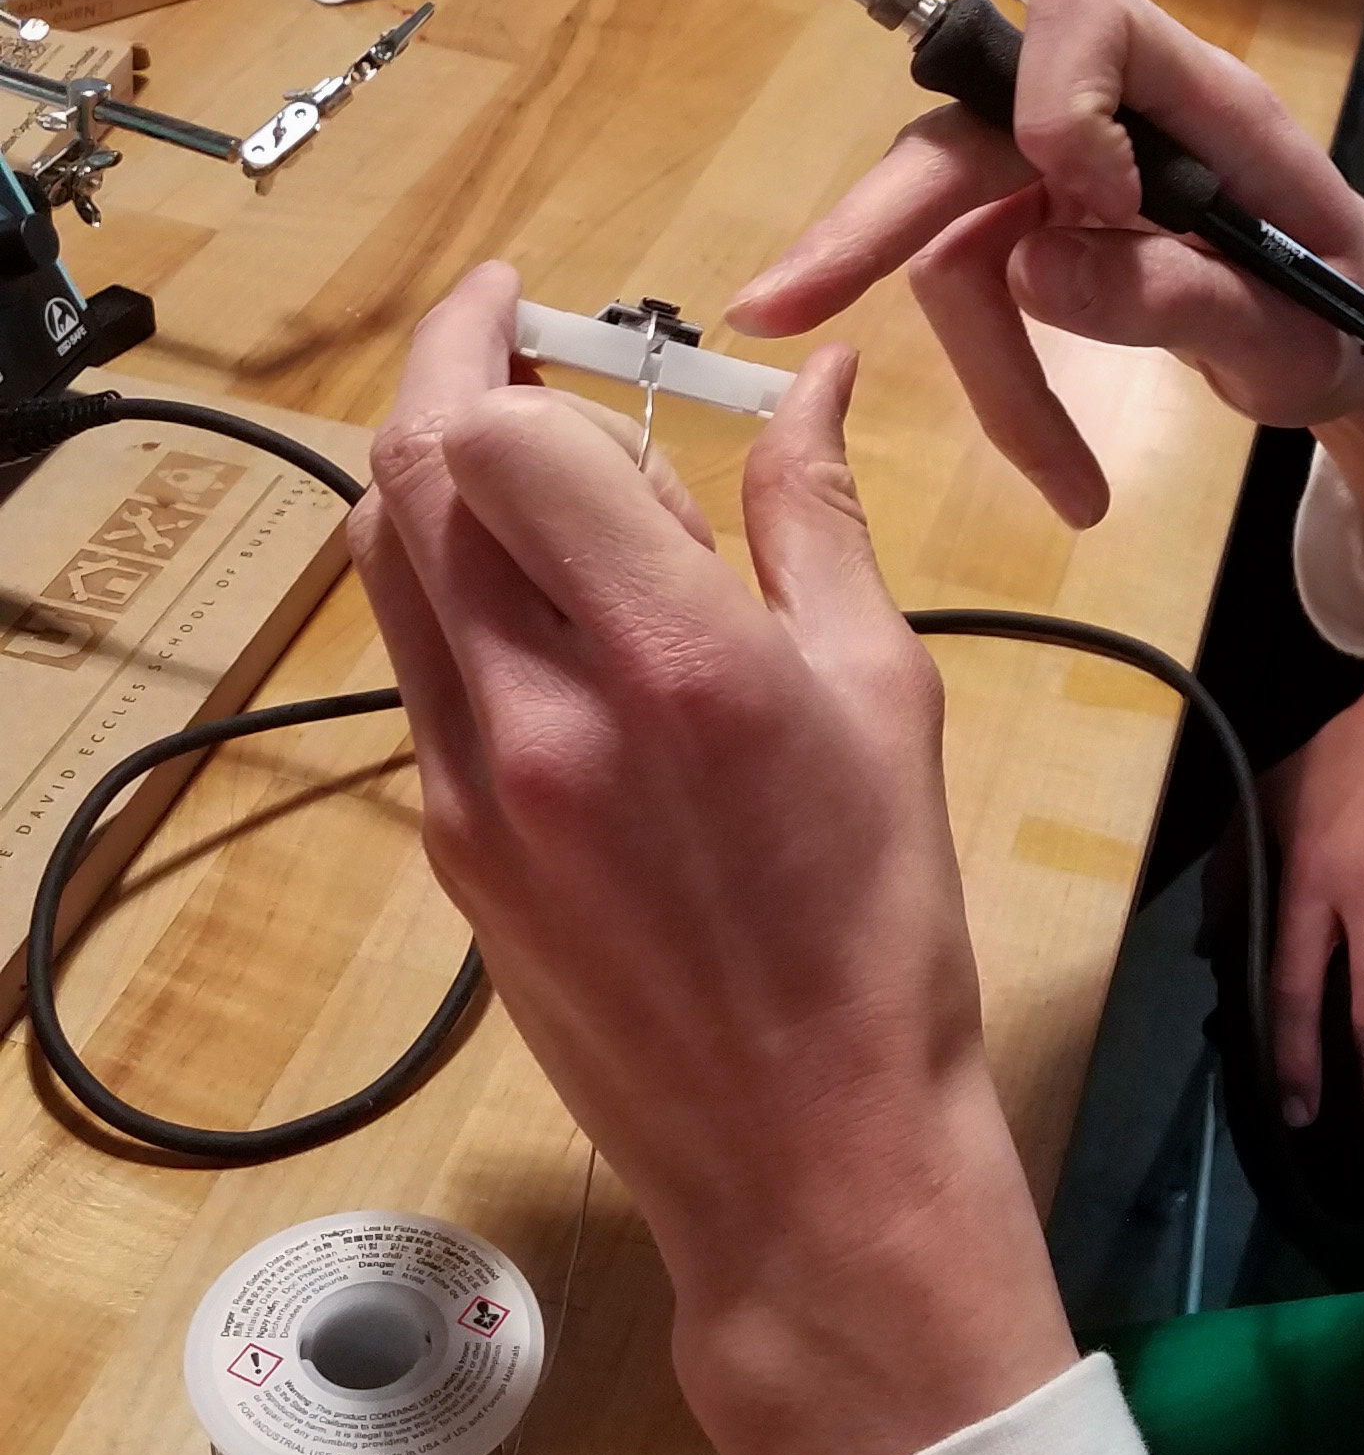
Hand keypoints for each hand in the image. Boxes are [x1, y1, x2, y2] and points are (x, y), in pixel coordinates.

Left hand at [351, 263, 1074, 1454]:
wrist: (806, 1148)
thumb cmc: (879, 926)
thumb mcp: (885, 694)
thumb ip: (817, 518)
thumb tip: (811, 382)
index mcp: (673, 661)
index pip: (506, 439)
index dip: (507, 347)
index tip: (544, 306)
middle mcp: (542, 715)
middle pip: (414, 481)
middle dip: (446, 375)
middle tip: (506, 328)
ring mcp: (472, 788)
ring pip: (387, 568)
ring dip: (430, 474)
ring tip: (511, 441)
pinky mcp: (449, 849)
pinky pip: (417, 668)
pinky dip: (448, 587)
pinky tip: (534, 590)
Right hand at [729, 0, 1363, 613]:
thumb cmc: (1351, 312)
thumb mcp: (1293, 328)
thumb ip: (1174, 289)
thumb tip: (1029, 266)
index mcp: (1199, 95)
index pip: (1087, 21)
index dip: (1062, 104)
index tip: (1097, 203)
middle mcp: (1111, 115)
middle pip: (962, 136)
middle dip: (868, 226)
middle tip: (776, 308)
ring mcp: (1060, 175)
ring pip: (954, 243)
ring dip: (992, 374)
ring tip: (1072, 487)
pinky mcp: (1035, 233)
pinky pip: (977, 296)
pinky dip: (1008, 393)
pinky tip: (1067, 475)